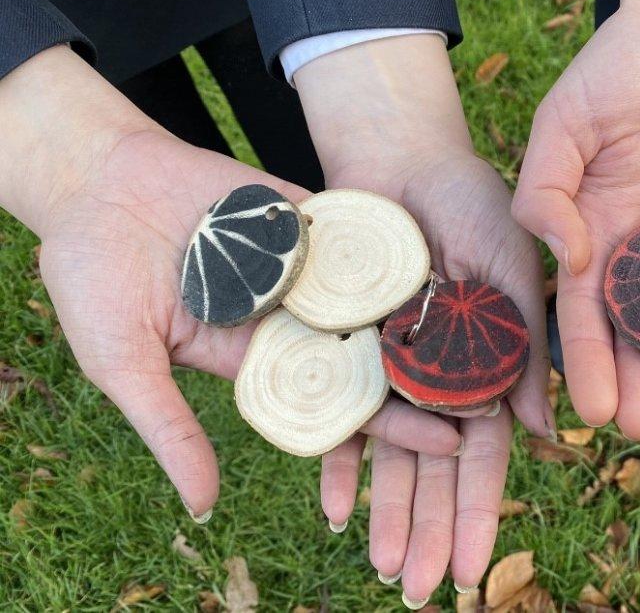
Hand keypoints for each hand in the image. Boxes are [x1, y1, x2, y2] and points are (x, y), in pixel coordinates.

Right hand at [0, 47, 462, 521]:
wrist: (95, 182)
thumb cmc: (92, 277)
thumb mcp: (123, 361)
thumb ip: (169, 428)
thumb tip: (202, 508)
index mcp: (256, 363)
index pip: (335, 404)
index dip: (391, 426)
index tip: (448, 443)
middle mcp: (291, 323)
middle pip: (373, 359)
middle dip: (428, 383)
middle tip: (495, 399)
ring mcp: (306, 273)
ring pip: (381, 303)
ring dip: (433, 324)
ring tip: (495, 342)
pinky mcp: (312, 225)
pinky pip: (367, 243)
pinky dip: (409, 259)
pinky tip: (462, 273)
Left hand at [294, 36, 547, 600]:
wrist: (404, 160)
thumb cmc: (474, 203)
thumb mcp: (513, 267)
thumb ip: (526, 347)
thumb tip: (549, 434)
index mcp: (492, 366)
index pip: (486, 454)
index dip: (478, 513)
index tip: (473, 570)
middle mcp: (443, 379)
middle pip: (434, 471)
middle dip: (429, 531)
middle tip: (420, 592)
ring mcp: (394, 369)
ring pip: (388, 455)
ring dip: (385, 512)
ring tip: (381, 570)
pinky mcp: (348, 349)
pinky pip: (338, 412)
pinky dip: (335, 457)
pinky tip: (332, 507)